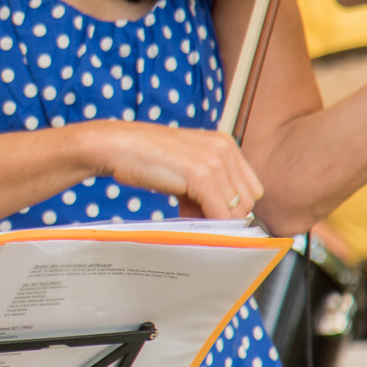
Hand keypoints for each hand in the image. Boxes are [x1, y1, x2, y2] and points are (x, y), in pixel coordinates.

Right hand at [86, 121, 265, 220]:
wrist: (116, 146)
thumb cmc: (146, 156)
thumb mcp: (187, 166)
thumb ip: (208, 186)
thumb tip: (224, 217)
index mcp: (224, 143)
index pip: (251, 188)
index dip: (232, 204)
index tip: (209, 210)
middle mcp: (224, 149)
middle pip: (247, 200)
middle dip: (224, 214)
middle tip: (194, 213)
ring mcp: (213, 161)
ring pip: (235, 210)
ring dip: (213, 219)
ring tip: (185, 211)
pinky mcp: (199, 175)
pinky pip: (219, 213)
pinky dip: (209, 224)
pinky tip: (185, 215)